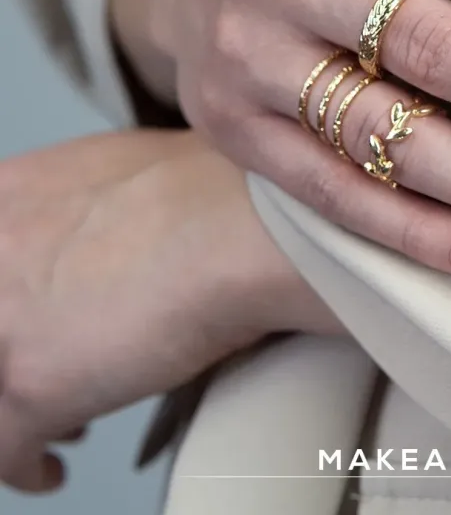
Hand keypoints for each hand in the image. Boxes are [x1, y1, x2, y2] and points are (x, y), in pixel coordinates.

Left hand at [0, 131, 339, 493]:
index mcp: (11, 195)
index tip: (32, 314)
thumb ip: (96, 200)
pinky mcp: (31, 386)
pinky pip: (5, 449)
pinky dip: (26, 463)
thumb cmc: (221, 189)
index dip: (11, 294)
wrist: (244, 228)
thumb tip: (118, 228)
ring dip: (17, 406)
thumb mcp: (134, 168)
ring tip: (50, 423)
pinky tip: (49, 466)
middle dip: (16, 349)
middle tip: (51, 359)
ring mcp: (2, 322)